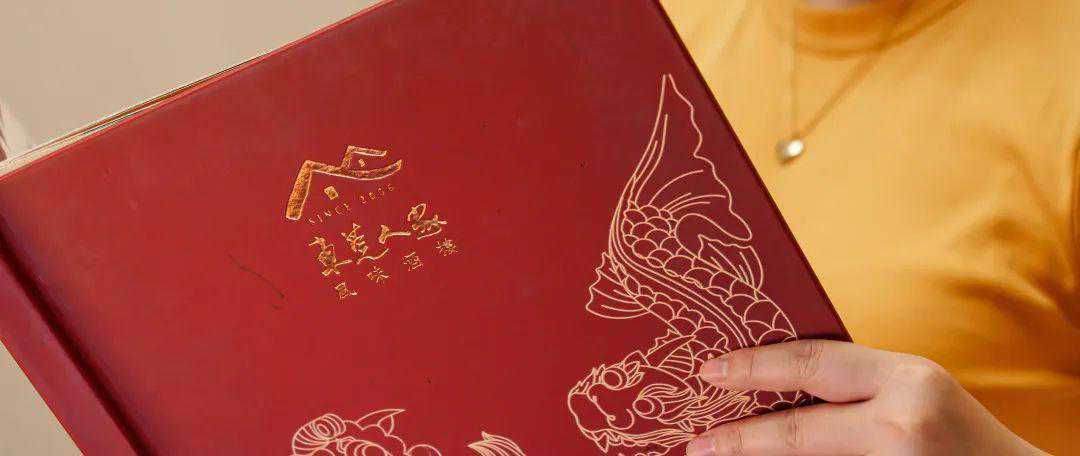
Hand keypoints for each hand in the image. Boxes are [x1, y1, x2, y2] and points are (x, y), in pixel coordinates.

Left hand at [685, 340, 1045, 455]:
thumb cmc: (951, 427)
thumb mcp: (908, 384)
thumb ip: (852, 381)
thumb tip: (769, 379)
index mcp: (903, 379)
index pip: (811, 364)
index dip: (754, 367)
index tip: (709, 371)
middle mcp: (900, 424)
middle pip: (797, 431)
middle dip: (739, 438)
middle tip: (697, 443)